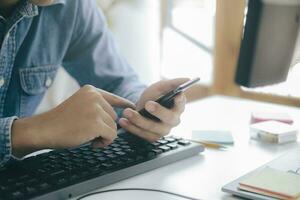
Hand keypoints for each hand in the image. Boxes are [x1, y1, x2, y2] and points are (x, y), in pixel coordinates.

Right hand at [11, 85, 134, 157]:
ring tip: (88, 137)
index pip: (114, 98)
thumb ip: (96, 107)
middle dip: (105, 127)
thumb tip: (118, 118)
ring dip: (104, 135)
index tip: (133, 107)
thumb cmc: (60, 121)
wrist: (44, 129)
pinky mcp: (96, 123)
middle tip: (90, 133)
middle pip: (114, 116)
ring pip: (114, 127)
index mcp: (91, 91)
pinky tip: (92, 143)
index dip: (124, 104)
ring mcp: (96, 109)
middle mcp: (95, 97)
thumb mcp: (80, 106)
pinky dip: (104, 142)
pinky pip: (111, 135)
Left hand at [119, 78, 187, 141]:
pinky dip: (132, 128)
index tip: (177, 95)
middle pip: (168, 119)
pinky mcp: (153, 136)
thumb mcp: (161, 86)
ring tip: (127, 112)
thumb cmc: (156, 95)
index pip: (182, 104)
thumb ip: (173, 83)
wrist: (143, 106)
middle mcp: (173, 120)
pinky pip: (143, 134)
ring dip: (139, 121)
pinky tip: (123, 121)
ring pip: (153, 128)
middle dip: (158, 111)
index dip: (180, 101)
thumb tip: (187, 79)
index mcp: (178, 106)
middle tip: (147, 104)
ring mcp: (163, 130)